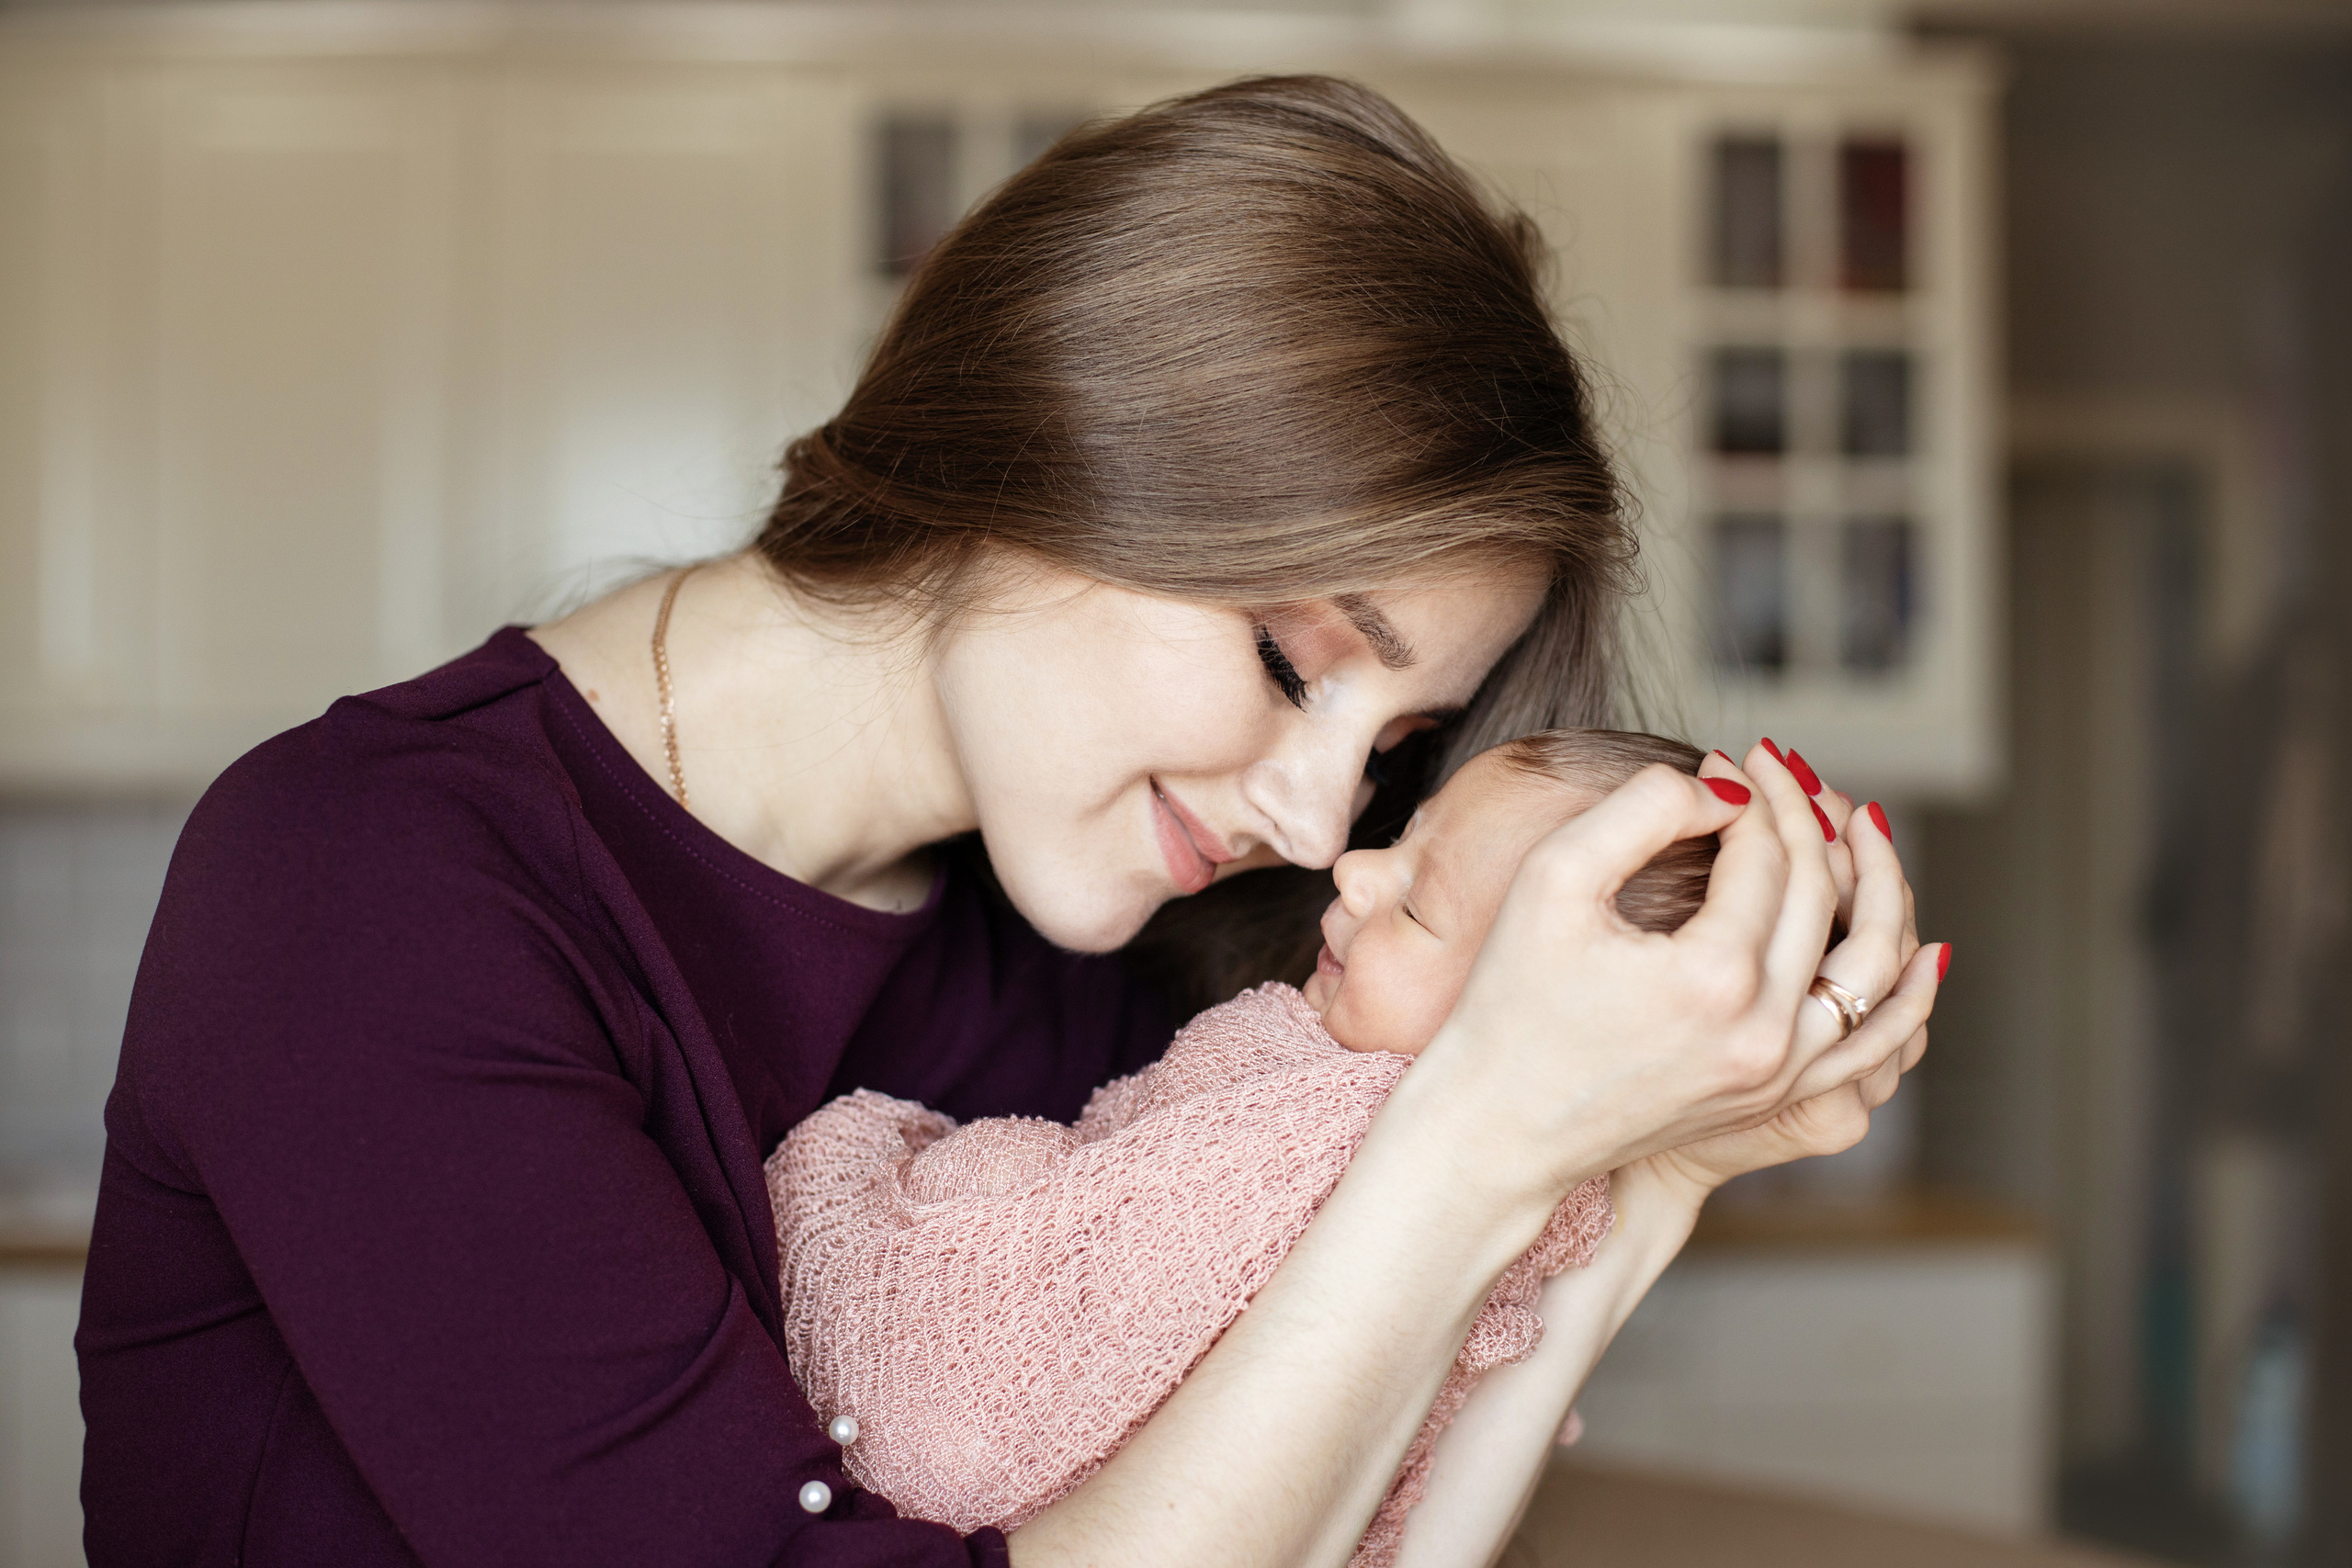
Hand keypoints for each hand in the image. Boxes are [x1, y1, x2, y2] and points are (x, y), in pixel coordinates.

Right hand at [1414, 739, 1939, 1216]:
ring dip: (1875, 887)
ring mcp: (1779, 1074)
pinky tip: (1922, 947)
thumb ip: (1642, 810)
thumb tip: (1726, 791)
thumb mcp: (1554, 880)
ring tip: (1857, 824)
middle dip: (1805, 818)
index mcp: (1711, 977)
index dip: (1750, 794)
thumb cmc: (1508, 1002)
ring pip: (1869, 966)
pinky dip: (1903, 991)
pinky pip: (1872, 1040)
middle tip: (1779, 766)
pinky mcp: (1777, 1100)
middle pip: (1820, 897)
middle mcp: (1764, 1033)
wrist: (1498, 1128)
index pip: (1765, 855)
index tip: (1722, 759)